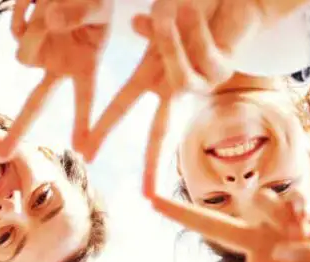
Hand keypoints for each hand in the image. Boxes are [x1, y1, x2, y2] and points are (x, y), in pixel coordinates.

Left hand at [0, 0, 114, 154]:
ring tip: (53, 4)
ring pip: (23, 55)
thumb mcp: (98, 5)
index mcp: (85, 63)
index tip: (84, 151)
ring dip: (36, 32)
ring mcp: (38, 51)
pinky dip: (21, 13)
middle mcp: (59, 65)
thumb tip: (51, 24)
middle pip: (36, 101)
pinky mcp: (23, 34)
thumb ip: (78, 14)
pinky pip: (14, 31)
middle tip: (2, 152)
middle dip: (20, 127)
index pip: (85, 98)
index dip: (83, 123)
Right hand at [77, 0, 254, 195]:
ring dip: (171, 45)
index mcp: (149, 73)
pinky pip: (203, 56)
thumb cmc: (192, 2)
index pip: (121, 107)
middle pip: (159, 132)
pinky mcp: (224, 71)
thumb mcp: (159, 12)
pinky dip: (195, 29)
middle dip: (152, 162)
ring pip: (181, 80)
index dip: (101, 130)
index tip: (86, 155)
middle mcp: (172, 84)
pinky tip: (191, 9)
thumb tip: (133, 24)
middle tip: (146, 194)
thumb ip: (148, 25)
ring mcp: (199, 82)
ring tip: (166, 10)